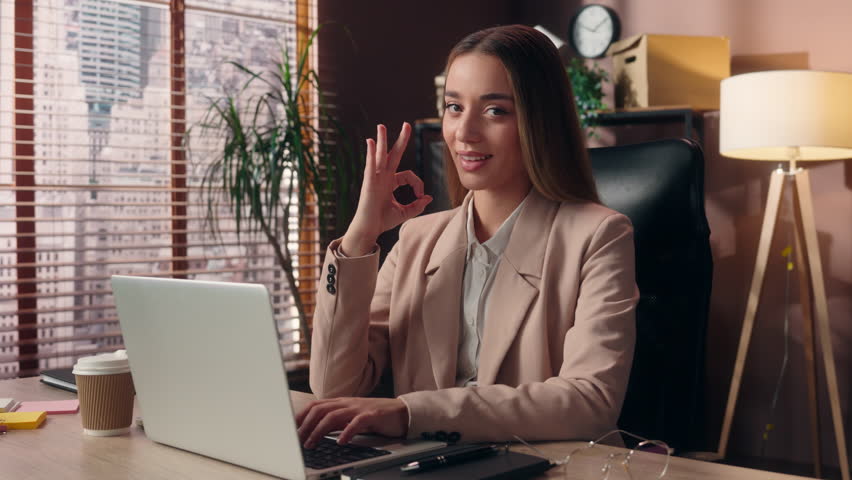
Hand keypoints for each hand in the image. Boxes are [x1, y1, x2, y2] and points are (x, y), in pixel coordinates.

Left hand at [295, 397, 408, 447]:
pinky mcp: (372, 415)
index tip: (291, 428)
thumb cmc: (376, 417)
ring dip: (319, 431)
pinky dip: (346, 432)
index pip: (316, 405)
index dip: (301, 415)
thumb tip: (317, 430)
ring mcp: (359, 408)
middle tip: (298, 440)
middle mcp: (348, 403)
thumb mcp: (352, 417)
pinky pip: (356, 423)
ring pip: (334, 416)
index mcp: (342, 402)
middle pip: (321, 410)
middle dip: (306, 425)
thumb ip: (337, 421)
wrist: (401, 412)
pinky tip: (340, 442)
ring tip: (311, 443)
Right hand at [341, 123, 431, 255]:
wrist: (369, 229)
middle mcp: (382, 177)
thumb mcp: (404, 213)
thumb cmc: (382, 221)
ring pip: (380, 156)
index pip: (408, 175)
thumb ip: (417, 206)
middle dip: (400, 140)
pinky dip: (370, 153)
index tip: (420, 196)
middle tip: (407, 125)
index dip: (418, 183)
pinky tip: (371, 142)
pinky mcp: (369, 183)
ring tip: (382, 126)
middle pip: (393, 154)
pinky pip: (370, 165)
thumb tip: (428, 198)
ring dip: (382, 140)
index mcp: (390, 182)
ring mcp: (375, 178)